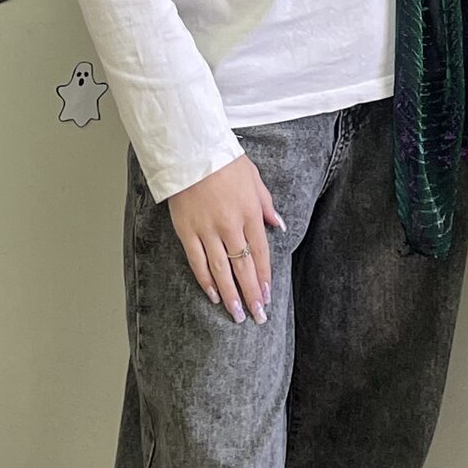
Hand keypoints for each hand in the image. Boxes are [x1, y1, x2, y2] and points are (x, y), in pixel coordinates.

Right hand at [166, 153, 284, 325]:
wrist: (193, 151)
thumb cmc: (226, 161)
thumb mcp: (255, 178)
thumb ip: (267, 205)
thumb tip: (280, 226)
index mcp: (250, 212)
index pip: (260, 253)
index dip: (264, 277)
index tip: (267, 296)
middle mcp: (230, 225)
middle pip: (243, 268)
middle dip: (251, 295)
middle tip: (257, 316)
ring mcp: (207, 230)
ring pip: (221, 271)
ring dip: (230, 295)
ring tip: (237, 315)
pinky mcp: (187, 231)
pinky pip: (198, 263)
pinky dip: (206, 282)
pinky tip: (213, 296)